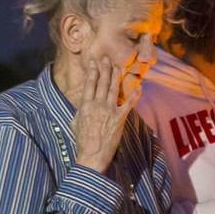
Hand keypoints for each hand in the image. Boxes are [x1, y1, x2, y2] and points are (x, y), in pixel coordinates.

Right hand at [71, 57, 137, 172]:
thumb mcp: (76, 122)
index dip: (93, 71)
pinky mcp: (119, 118)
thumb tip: (84, 102)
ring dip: (116, 76)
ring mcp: (109, 111)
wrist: (92, 155)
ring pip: (114, 89)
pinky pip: (128, 104)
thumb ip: (80, 110)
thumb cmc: (82, 141)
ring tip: (118, 66)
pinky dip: (134, 95)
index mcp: (85, 106)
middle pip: (102, 83)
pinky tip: (139, 86)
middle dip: (105, 69)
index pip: (90, 84)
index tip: (94, 62)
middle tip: (107, 58)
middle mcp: (97, 105)